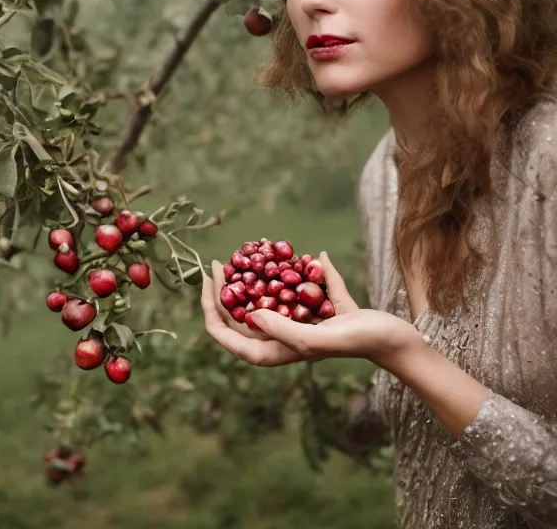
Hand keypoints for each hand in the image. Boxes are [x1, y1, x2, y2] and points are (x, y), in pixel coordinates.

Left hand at [201, 251, 420, 368]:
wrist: (397, 341)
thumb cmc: (360, 342)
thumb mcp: (318, 339)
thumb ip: (283, 330)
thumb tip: (250, 314)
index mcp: (275, 351)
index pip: (228, 335)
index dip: (210, 309)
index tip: (208, 280)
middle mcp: (282, 337)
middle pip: (241, 314)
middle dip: (226, 289)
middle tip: (219, 262)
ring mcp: (298, 322)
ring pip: (266, 299)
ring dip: (254, 278)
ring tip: (245, 254)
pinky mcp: (318, 309)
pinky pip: (300, 287)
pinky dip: (296, 271)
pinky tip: (306, 255)